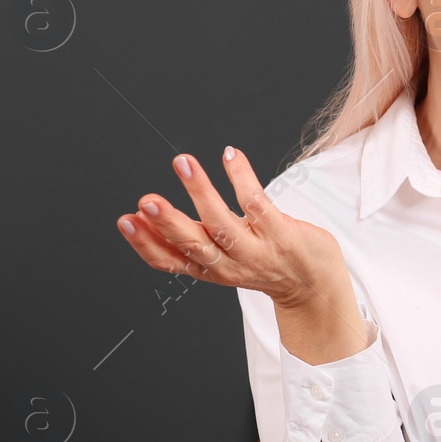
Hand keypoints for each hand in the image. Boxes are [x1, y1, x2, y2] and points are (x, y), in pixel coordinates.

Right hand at [115, 147, 344, 307]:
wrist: (315, 286)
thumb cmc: (264, 262)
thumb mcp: (219, 260)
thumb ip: (190, 240)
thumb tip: (144, 213)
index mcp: (209, 269)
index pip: (170, 261)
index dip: (146, 243)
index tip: (126, 220)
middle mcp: (230, 263)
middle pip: (194, 244)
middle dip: (168, 222)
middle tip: (147, 200)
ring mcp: (257, 250)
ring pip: (223, 223)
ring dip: (201, 192)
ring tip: (183, 163)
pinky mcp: (282, 235)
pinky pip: (258, 203)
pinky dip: (242, 177)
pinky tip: (230, 155)